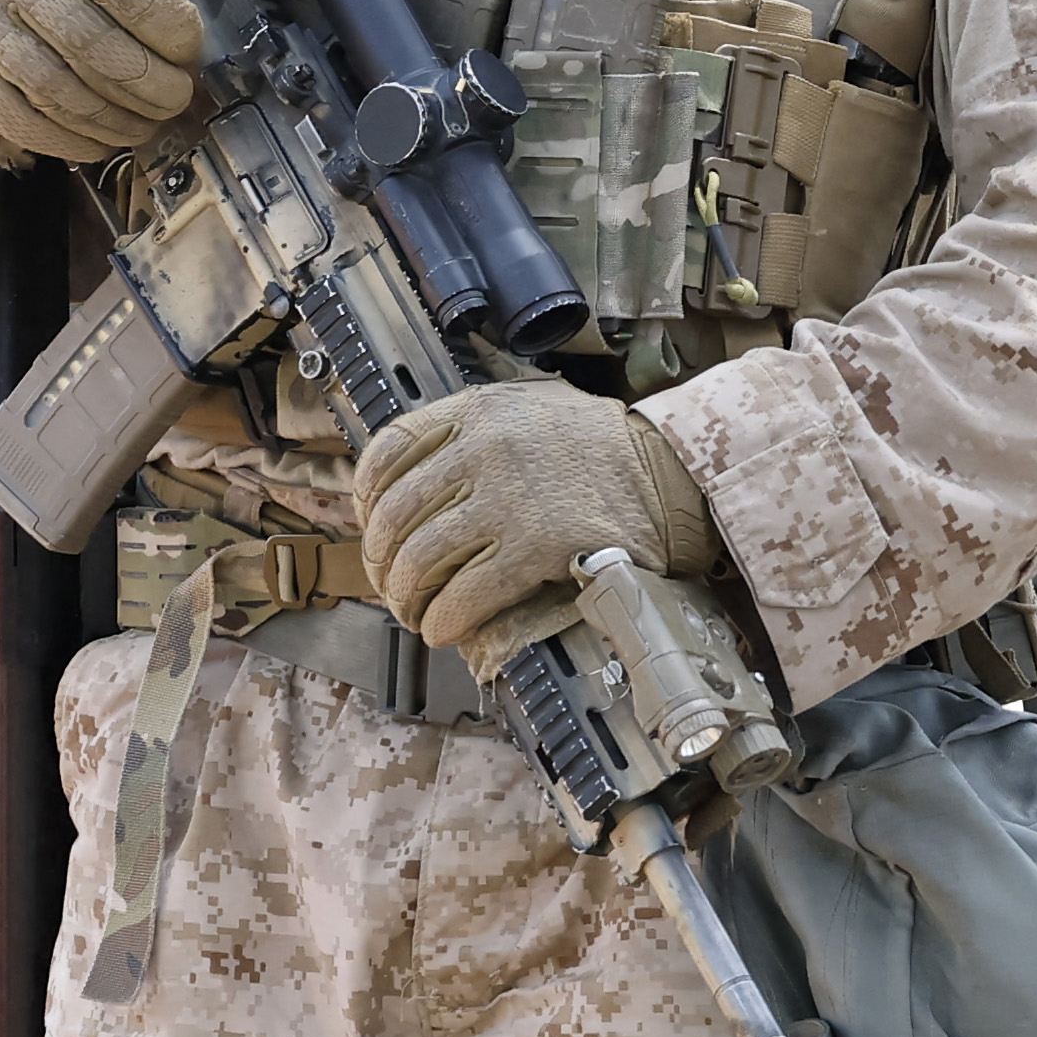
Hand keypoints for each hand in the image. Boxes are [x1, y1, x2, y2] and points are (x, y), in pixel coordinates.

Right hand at [0, 0, 208, 164]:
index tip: (191, 45)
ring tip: (149, 123)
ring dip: (115, 118)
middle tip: (179, 95)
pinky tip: (101, 140)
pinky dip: (67, 139)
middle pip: (89, 42)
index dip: (163, 18)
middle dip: (150, 82)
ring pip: (56, 88)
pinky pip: (16, 118)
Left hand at [355, 378, 721, 657]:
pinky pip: (465, 593)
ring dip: (406, 598)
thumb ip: (476, 427)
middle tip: (391, 586)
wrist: (670, 472)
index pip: (389, 450)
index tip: (371, 526)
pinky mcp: (534, 547)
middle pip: (396, 514)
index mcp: (477, 411)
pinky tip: (443, 630)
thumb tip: (419, 474)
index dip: (367, 497)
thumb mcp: (532, 405)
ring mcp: (507, 500)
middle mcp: (483, 450)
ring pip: (421, 559)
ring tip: (414, 614)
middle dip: (383, 561)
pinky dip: (443, 619)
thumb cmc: (603, 447)